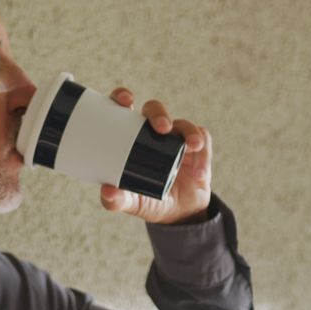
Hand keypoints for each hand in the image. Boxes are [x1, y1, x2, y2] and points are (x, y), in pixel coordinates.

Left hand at [99, 87, 212, 224]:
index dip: (123, 96)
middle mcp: (154, 132)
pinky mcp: (198, 148)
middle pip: (154, 109)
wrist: (179, 213)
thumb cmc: (148, 199)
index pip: (124, 108)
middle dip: (159, 113)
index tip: (126, 100)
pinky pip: (203, 140)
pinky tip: (198, 173)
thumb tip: (107, 193)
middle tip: (162, 128)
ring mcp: (177, 137)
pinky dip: (203, 156)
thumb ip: (117, 201)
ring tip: (191, 147)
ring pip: (183, 124)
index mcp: (131, 136)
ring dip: (189, 132)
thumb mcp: (132, 203)